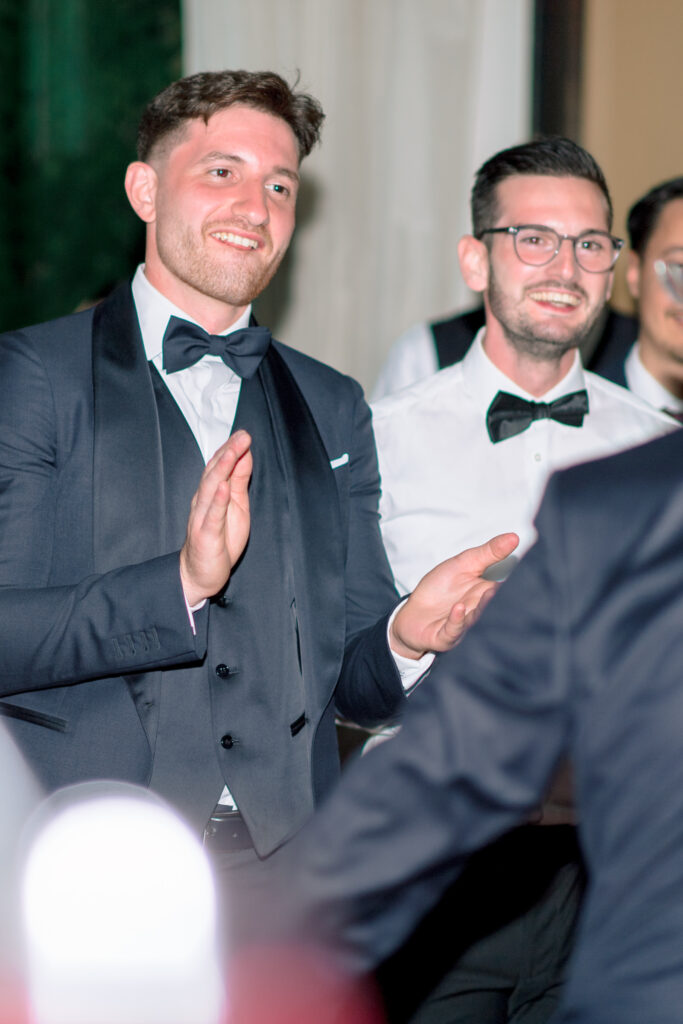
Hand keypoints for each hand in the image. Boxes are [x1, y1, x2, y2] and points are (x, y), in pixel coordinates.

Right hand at [179, 430, 251, 605]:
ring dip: (222, 469)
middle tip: (242, 436)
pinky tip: (224, 488)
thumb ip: (239, 481)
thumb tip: (245, 455)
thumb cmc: (220, 539)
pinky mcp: (205, 534)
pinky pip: (212, 516)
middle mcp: (203, 501)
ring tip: (233, 453)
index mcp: (212, 493)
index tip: (243, 434)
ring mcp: (202, 517)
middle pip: (214, 472)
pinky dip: (218, 501)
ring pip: (211, 489)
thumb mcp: (237, 505)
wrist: (201, 573)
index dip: (230, 449)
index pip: (219, 466)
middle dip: (228, 452)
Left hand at [389, 532, 518, 658]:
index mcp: (487, 594)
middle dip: (501, 598)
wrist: (412, 614)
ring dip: (481, 608)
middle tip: (509, 586)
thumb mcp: (464, 564)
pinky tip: (458, 608)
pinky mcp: (446, 637)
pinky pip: (453, 630)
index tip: (530, 571)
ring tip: (487, 594)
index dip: (519, 583)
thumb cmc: (440, 589)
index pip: (508, 589)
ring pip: (477, 619)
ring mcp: (463, 626)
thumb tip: (514, 536)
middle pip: (496, 607)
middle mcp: (479, 612)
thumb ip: (489, 552)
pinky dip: (457, 620)